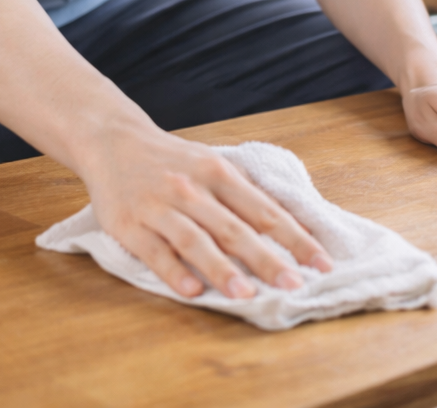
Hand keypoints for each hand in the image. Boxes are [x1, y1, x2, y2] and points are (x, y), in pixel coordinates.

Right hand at [80, 124, 332, 299]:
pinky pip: (155, 252)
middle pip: (236, 229)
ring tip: (247, 294)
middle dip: (267, 259)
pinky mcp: (130, 225)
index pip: (266, 211)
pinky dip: (174, 271)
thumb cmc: (174, 160)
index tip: (321, 262)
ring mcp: (160, 207)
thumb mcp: (213, 165)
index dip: (295, 238)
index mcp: (220, 173)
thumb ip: (243, 195)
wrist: (114, 142)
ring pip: (197, 241)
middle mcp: (192, 189)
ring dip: (223, 269)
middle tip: (294, 284)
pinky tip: (193, 290)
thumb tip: (289, 226)